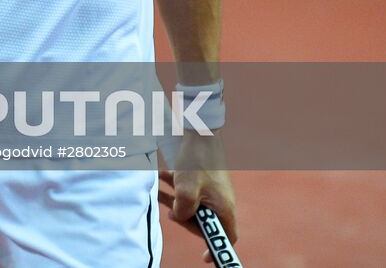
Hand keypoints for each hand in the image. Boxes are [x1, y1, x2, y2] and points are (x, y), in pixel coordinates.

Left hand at [158, 132, 237, 262]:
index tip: (203, 257)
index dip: (216, 247)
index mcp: (223, 207)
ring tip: (159, 193)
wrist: (200, 131)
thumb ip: (183, 209)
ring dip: (174, 201)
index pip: (226, 236)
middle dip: (185, 218)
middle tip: (172, 212)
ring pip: (191, 205)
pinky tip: (158, 176)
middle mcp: (220, 201)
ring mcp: (211, 191)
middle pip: (203, 222)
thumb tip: (179, 217)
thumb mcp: (186, 188)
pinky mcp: (201, 181)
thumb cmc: (197, 160)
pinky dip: (173, 187)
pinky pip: (187, 191)